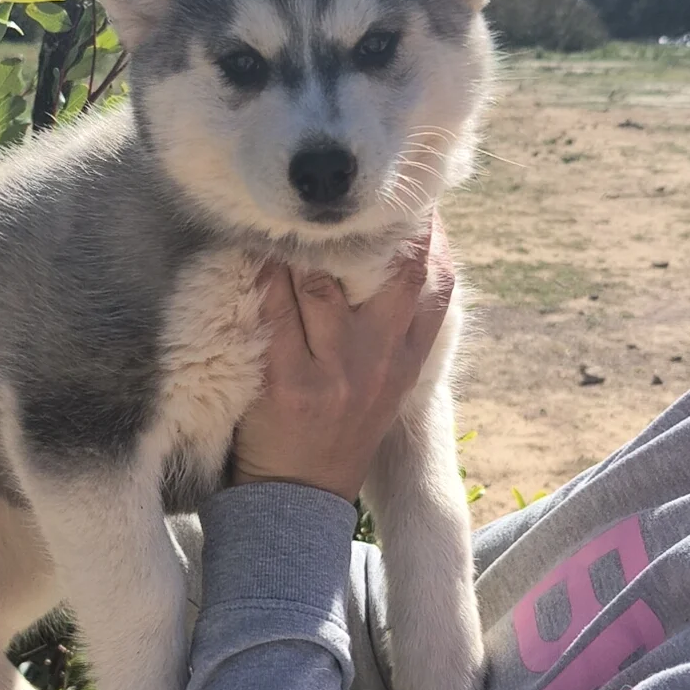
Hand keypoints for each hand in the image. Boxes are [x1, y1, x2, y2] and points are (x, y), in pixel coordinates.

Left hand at [232, 216, 455, 501]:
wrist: (300, 497)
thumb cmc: (340, 429)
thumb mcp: (388, 384)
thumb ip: (396, 328)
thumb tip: (396, 256)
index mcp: (408, 361)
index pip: (436, 286)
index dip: (430, 235)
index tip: (416, 198)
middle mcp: (378, 362)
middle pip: (392, 273)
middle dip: (375, 227)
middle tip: (350, 193)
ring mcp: (333, 372)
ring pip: (321, 284)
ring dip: (302, 245)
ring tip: (287, 215)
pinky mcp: (286, 383)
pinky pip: (272, 312)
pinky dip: (261, 277)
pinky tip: (252, 252)